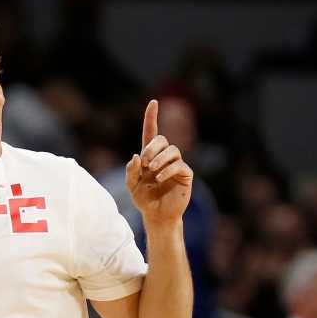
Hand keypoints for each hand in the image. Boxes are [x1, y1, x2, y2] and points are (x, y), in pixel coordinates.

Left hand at [126, 99, 193, 227]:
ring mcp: (176, 164)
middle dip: (152, 148)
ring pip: (172, 150)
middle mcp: (164, 157)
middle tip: (145, 163)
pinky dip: (168, 169)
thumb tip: (137, 156)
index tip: (153, 102)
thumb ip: (131, 170)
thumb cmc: (143, 198)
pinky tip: (160, 177)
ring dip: (160, 158)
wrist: (156, 215)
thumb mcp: (131, 184)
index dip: (151, 117)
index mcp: (149, 156)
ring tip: (152, 170)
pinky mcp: (185, 174)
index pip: (151, 132)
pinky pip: (179, 165)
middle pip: (162, 139)